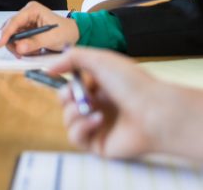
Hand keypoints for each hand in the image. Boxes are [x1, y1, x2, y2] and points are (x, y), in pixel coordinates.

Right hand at [0, 2, 78, 54]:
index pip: (14, 21)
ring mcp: (26, 22)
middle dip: (13, 42)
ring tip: (30, 53)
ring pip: (13, 35)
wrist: (72, 34)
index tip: (0, 43)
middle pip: (10, 28)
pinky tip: (32, 51)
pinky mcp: (27, 30)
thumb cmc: (65, 31)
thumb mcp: (51, 38)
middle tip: (19, 54)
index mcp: (32, 10)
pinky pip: (18, 40)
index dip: (6, 33)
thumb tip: (19, 47)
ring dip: (18, 46)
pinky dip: (23, 47)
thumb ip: (34, 43)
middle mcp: (27, 14)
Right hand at [50, 48, 174, 158]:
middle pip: (66, 102)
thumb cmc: (131, 83)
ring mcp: (98, 125)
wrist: (153, 113)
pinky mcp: (97, 144)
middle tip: (76, 94)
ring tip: (91, 108)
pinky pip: (76, 137)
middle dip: (66, 96)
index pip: (74, 83)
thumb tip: (49, 67)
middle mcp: (99, 104)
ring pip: (68, 119)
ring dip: (74, 112)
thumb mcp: (100, 59)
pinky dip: (81, 127)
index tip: (57, 75)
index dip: (66, 81)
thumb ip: (72, 58)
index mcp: (102, 85)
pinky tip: (96, 121)